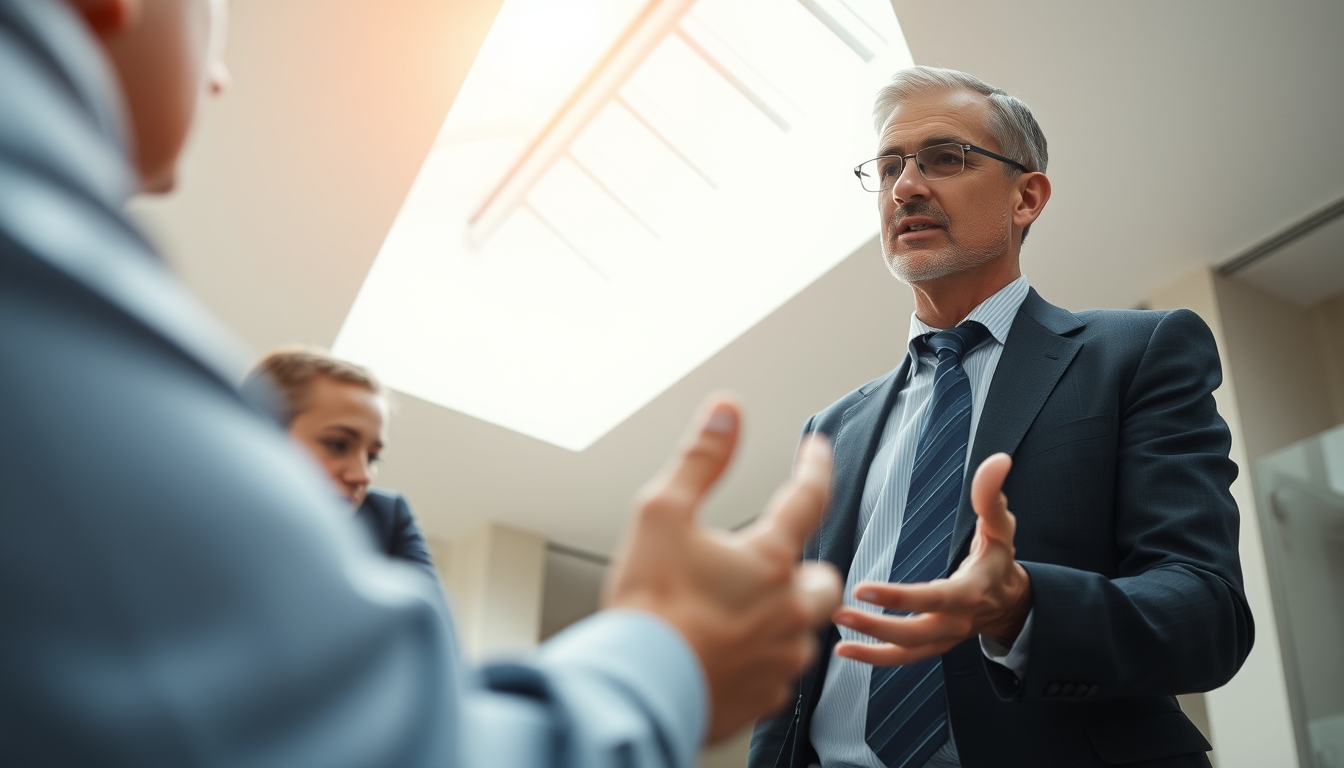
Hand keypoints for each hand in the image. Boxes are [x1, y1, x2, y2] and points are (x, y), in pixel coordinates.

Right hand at [604, 396, 842, 743]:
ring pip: (800, 629)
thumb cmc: (647, 607)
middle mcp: (788, 611)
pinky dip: (756, 659)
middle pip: (823, 579)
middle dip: (802, 568)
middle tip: (764, 565)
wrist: (635, 690)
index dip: (813, 465)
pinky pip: (775, 672)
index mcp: (769, 560)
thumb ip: (701, 459)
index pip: (807, 497)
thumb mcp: (661, 513)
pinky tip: (719, 653)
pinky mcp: (764, 698)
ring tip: (730, 613)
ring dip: (778, 616)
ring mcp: (780, 659)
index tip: (816, 449)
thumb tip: (727, 412)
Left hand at [832, 453, 1030, 666]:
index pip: (932, 598)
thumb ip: (992, 495)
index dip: (898, 598)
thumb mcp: (1001, 527)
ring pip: (907, 651)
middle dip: (876, 625)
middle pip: (914, 632)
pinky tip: (845, 650)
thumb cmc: (1000, 559)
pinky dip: (875, 659)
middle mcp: (956, 622)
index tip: (862, 588)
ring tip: (837, 632)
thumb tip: (997, 460)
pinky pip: (904, 659)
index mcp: (970, 593)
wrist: (1011, 603)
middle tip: (838, 611)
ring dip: (871, 646)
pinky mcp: (934, 648)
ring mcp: (945, 640)